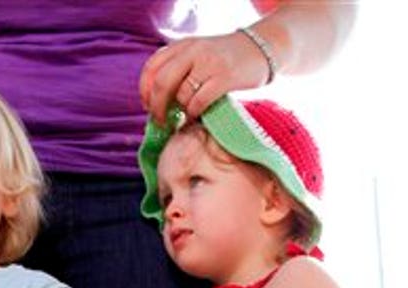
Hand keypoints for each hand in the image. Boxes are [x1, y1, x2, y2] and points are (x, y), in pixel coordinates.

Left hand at [139, 30, 272, 126]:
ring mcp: (209, 63)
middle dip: (157, 107)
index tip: (147, 106)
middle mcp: (193, 51)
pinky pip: (199, 101)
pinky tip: (197, 116)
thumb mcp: (198, 54)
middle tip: (160, 121)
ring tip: (185, 118)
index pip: (152, 67)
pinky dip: (194, 113)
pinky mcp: (225, 77)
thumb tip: (156, 100)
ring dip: (180, 112)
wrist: (262, 47)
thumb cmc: (226, 58)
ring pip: (181, 94)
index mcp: (182, 45)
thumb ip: (178, 68)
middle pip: (161, 83)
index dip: (145, 90)